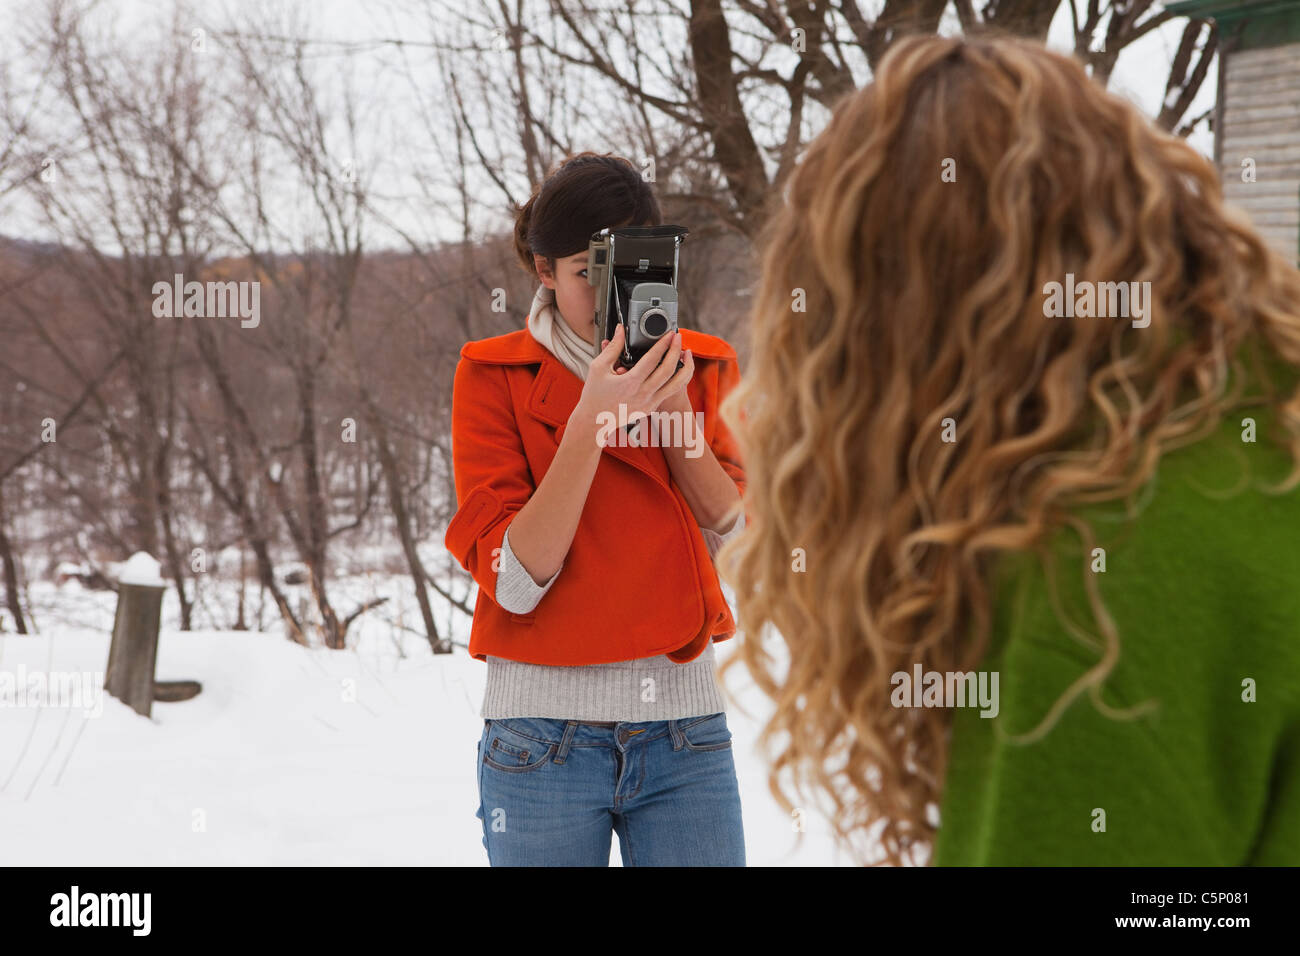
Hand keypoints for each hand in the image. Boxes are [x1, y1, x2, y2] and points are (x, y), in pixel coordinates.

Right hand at [572, 324, 692, 446]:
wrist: (594, 422)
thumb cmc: (594, 395)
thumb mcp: (598, 367)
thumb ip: (613, 347)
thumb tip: (620, 330)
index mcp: (630, 383)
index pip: (653, 359)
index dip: (663, 343)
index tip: (669, 334)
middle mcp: (643, 394)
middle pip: (669, 370)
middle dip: (676, 350)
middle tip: (678, 338)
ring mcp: (649, 403)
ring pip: (677, 384)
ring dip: (686, 367)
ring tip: (687, 353)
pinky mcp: (651, 408)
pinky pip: (670, 392)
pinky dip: (678, 378)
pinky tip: (677, 367)